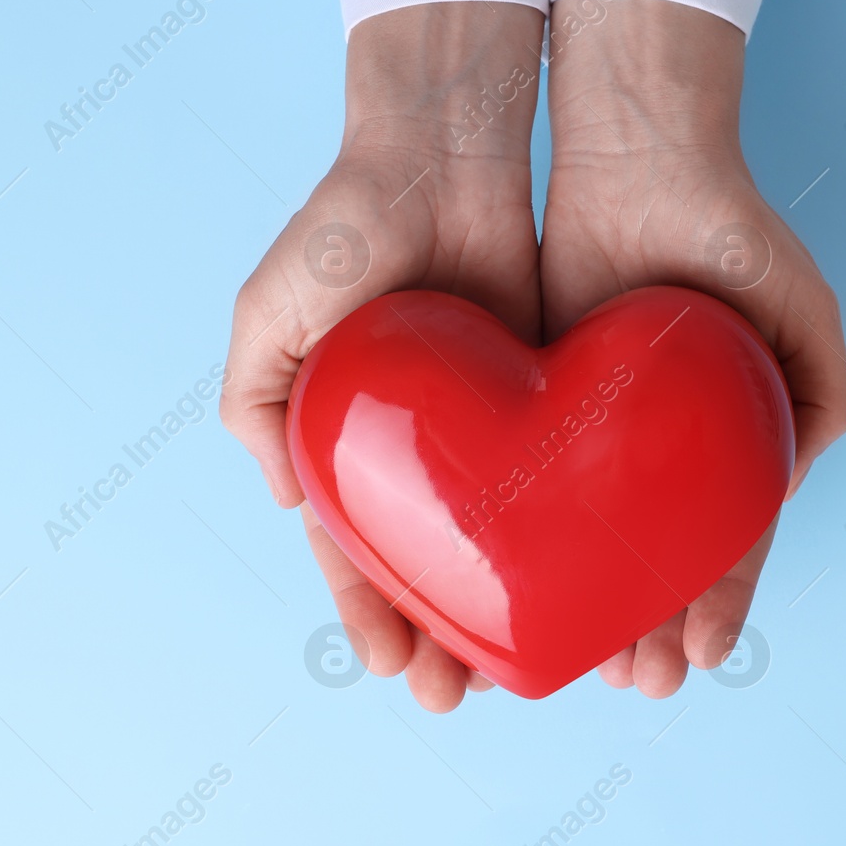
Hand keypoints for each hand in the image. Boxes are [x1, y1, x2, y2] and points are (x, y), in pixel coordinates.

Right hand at [221, 3, 545, 711]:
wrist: (447, 147)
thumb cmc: (347, 225)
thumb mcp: (269, 316)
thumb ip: (255, 407)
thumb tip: (285, 507)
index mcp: (350, 441)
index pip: (359, 549)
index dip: (371, 612)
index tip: (395, 670)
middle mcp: (421, 447)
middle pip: (434, 563)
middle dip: (443, 634)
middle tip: (463, 698)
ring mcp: (487, 429)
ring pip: (504, 543)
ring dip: (512, 607)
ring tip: (534, 667)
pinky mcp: (549, 400)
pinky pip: (564, 486)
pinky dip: (570, 541)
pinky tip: (590, 588)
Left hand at [540, 0, 845, 697]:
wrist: (636, 151)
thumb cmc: (729, 228)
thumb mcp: (805, 315)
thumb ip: (822, 399)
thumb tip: (783, 490)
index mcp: (724, 442)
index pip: (720, 545)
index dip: (716, 602)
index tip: (702, 657)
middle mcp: (658, 451)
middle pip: (651, 560)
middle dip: (648, 626)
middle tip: (640, 682)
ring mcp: (594, 434)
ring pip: (586, 543)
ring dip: (589, 606)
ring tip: (583, 663)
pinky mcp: (533, 409)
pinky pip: (523, 492)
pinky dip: (526, 547)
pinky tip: (519, 593)